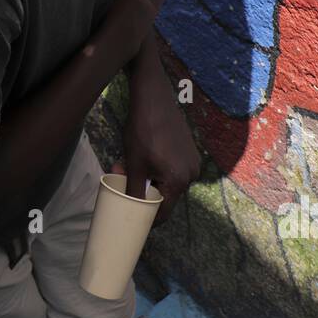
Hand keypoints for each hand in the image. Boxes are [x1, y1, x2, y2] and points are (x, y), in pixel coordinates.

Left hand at [116, 45, 200, 223]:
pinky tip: (145, 156)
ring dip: (149, 178)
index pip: (164, 212)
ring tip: (130, 163)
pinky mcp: (191, 150)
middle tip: (124, 178)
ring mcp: (193, 161)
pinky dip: (158, 168)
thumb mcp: (134, 164)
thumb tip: (131, 211)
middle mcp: (192, 174)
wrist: (153, 99)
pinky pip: (173, 168)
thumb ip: (134, 192)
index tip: (132, 217)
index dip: (147, 218)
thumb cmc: (142, 131)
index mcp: (179, 181)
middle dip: (144, 192)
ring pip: (168, 181)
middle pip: (166, 196)